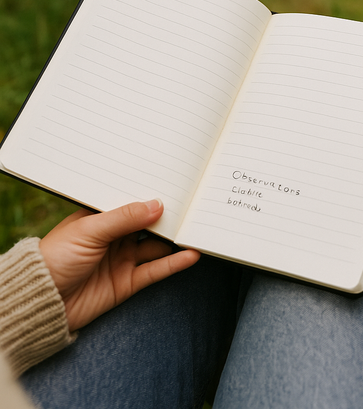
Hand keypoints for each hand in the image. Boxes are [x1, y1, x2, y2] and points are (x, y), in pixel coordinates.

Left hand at [40, 199, 199, 331]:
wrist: (41, 301)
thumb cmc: (55, 257)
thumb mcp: (89, 230)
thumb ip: (124, 218)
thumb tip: (157, 204)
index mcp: (101, 216)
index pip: (131, 202)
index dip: (151, 194)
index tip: (177, 184)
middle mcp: (114, 236)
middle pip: (148, 223)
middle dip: (169, 215)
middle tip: (194, 204)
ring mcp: (122, 259)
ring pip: (156, 246)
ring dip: (175, 239)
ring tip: (198, 227)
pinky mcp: (127, 282)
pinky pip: (155, 270)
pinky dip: (174, 263)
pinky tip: (191, 254)